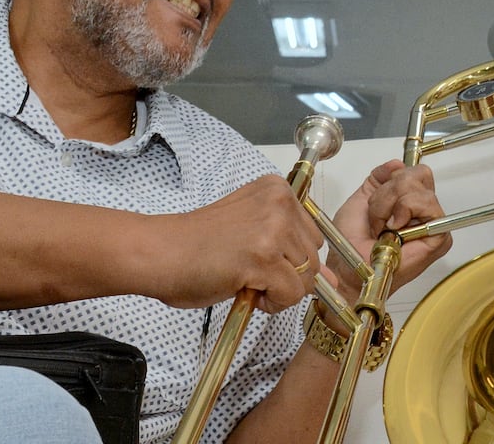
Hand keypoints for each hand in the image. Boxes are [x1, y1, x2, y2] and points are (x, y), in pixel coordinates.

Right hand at [151, 174, 323, 312]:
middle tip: (249, 271)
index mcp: (278, 189)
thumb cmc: (198, 245)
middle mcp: (280, 203)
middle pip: (313, 257)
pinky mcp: (263, 258)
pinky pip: (290, 294)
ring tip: (245, 279)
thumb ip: (293, 249)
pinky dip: (272, 303)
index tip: (260, 258)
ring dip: (279, 290)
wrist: (159, 253)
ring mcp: (272, 229)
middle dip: (287, 275)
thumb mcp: (253, 233)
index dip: (289, 257)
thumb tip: (335, 282)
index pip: (313, 235)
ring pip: (305, 278)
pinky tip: (245, 290)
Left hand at [328, 161, 451, 298]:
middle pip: (418, 175)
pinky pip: (428, 206)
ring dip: (391, 205)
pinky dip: (405, 211)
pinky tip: (395, 230)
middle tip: (378, 218)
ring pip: (419, 189)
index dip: (394, 178)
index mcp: (408, 201)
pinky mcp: (439, 236)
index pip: (415, 171)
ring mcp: (433, 223)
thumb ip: (379, 178)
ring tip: (384, 227)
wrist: (350, 267)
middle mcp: (423, 211)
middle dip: (389, 192)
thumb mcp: (362, 198)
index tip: (376, 199)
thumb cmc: (351, 243)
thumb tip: (398, 163)